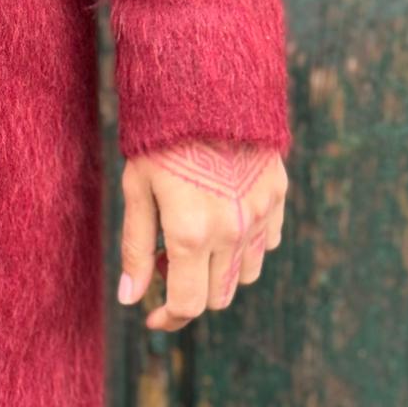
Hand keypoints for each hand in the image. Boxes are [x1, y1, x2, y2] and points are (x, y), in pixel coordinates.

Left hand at [117, 139, 286, 331]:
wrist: (206, 87)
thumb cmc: (160, 137)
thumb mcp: (138, 190)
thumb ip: (137, 248)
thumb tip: (130, 298)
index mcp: (191, 234)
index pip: (187, 304)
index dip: (167, 318)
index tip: (153, 316)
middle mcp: (231, 231)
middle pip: (218, 296)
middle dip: (191, 293)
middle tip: (167, 264)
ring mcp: (259, 214)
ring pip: (246, 274)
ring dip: (220, 272)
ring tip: (195, 240)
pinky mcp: (277, 194)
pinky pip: (266, 242)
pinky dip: (245, 246)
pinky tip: (223, 221)